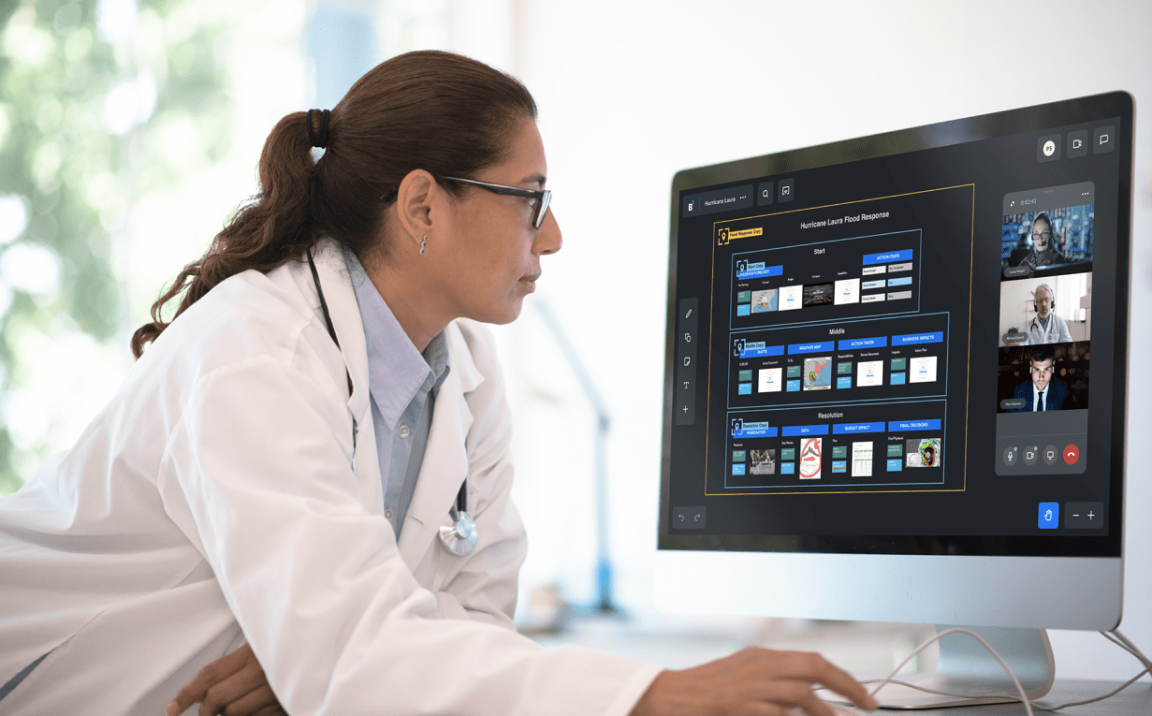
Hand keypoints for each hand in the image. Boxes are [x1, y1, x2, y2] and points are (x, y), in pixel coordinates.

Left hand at [166, 643, 285, 715]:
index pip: (209, 674)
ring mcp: (275, 689)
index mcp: (253, 653)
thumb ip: (230, 669)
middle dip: (208, 710)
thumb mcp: (258, 651)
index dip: (186, 693)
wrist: (324, 649)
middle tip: (209, 711)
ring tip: (239, 706)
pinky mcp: (285, 704)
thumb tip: (200, 691)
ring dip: (230, 715)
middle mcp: (262, 670)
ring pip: (234, 713)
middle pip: (218, 698)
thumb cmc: (289, 648)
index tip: (171, 709)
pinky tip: (253, 710)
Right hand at [629, 647, 878, 715]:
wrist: (668, 695)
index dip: (843, 678)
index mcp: (761, 655)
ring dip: (823, 711)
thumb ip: (774, 680)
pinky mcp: (738, 705)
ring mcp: (749, 685)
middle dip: (847, 686)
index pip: (813, 660)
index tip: (864, 697)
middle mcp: (758, 665)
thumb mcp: (743, 674)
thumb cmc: (706, 690)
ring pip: (801, 692)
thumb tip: (810, 692)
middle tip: (868, 705)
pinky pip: (776, 714)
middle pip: (814, 668)